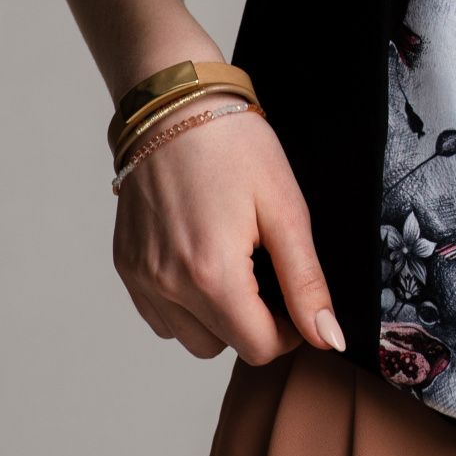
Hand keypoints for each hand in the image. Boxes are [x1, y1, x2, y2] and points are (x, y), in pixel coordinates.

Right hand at [111, 105, 345, 365]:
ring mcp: (140, 278)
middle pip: (225, 346)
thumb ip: (306, 282)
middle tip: (267, 269)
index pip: (259, 348)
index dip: (290, 330)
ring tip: (234, 262)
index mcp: (211, 275)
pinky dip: (186, 304)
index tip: (296, 296)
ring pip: (190, 338)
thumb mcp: (286, 210)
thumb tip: (329, 338)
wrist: (175, 106)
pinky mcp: (126, 266)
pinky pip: (161, 316)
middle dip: (255, 321)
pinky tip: (203, 260)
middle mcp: (167, 286)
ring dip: (218, 318)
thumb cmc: (234, 147)